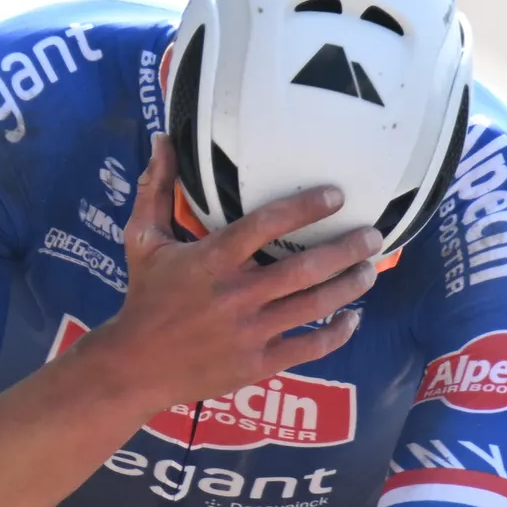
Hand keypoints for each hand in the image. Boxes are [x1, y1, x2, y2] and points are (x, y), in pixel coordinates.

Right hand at [86, 136, 382, 414]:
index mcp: (212, 259)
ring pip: (314, 306)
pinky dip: (336, 334)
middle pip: (304, 268)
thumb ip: (156, 190)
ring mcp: (250, 332)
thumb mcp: (143, 240)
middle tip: (372, 236)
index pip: (266, 225)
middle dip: (346, 250)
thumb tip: (162, 139)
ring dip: (348, 286)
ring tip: (370, 270)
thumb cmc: (144, 298)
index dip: (306, 207)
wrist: (134, 367)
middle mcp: (236, 294)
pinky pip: (308, 348)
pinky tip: (352, 319)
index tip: (336, 195)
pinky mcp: (257, 363)